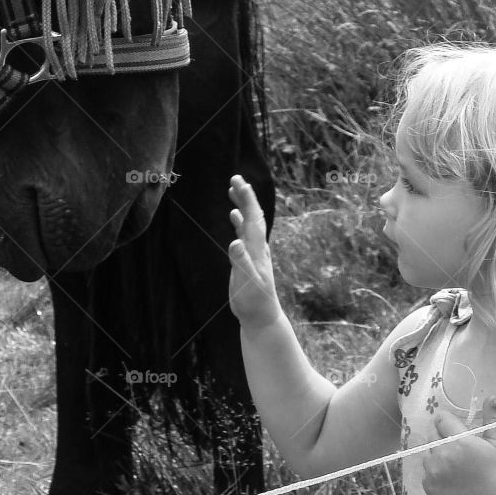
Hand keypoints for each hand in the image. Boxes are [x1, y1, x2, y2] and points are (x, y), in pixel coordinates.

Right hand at [228, 175, 282, 333]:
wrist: (262, 316)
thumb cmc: (254, 302)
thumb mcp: (246, 284)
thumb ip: (241, 263)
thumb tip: (235, 241)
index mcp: (257, 250)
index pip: (253, 219)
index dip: (247, 200)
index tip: (238, 183)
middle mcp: (257, 247)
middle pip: (253, 216)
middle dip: (245, 196)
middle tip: (235, 178)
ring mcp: (254, 252)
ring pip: (249, 222)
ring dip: (242, 205)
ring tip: (233, 189)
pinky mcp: (248, 258)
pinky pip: (245, 233)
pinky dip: (240, 220)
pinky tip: (234, 215)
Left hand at [422, 400, 495, 494]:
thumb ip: (492, 418)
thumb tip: (493, 396)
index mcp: (459, 440)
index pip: (441, 419)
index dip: (448, 423)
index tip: (456, 430)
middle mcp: (442, 454)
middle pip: (432, 435)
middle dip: (442, 438)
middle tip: (458, 450)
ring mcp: (433, 471)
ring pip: (428, 453)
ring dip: (437, 456)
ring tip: (455, 467)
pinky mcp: (428, 486)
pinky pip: (426, 472)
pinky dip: (434, 473)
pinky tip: (450, 479)